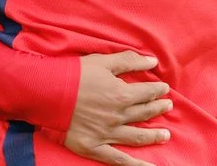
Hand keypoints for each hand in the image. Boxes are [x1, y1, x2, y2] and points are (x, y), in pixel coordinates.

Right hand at [64, 51, 172, 165]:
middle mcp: (119, 116)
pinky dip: (136, 165)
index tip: (164, 88)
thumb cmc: (74, 75)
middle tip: (168, 106)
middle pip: (145, 113)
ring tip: (165, 135)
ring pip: (138, 136)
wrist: (48, 93)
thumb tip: (153, 61)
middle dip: (158, 109)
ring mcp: (108, 134)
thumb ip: (128, 61)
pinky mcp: (95, 147)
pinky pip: (119, 160)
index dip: (158, 90)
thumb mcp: (102, 61)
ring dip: (154, 136)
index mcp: (122, 94)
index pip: (147, 93)